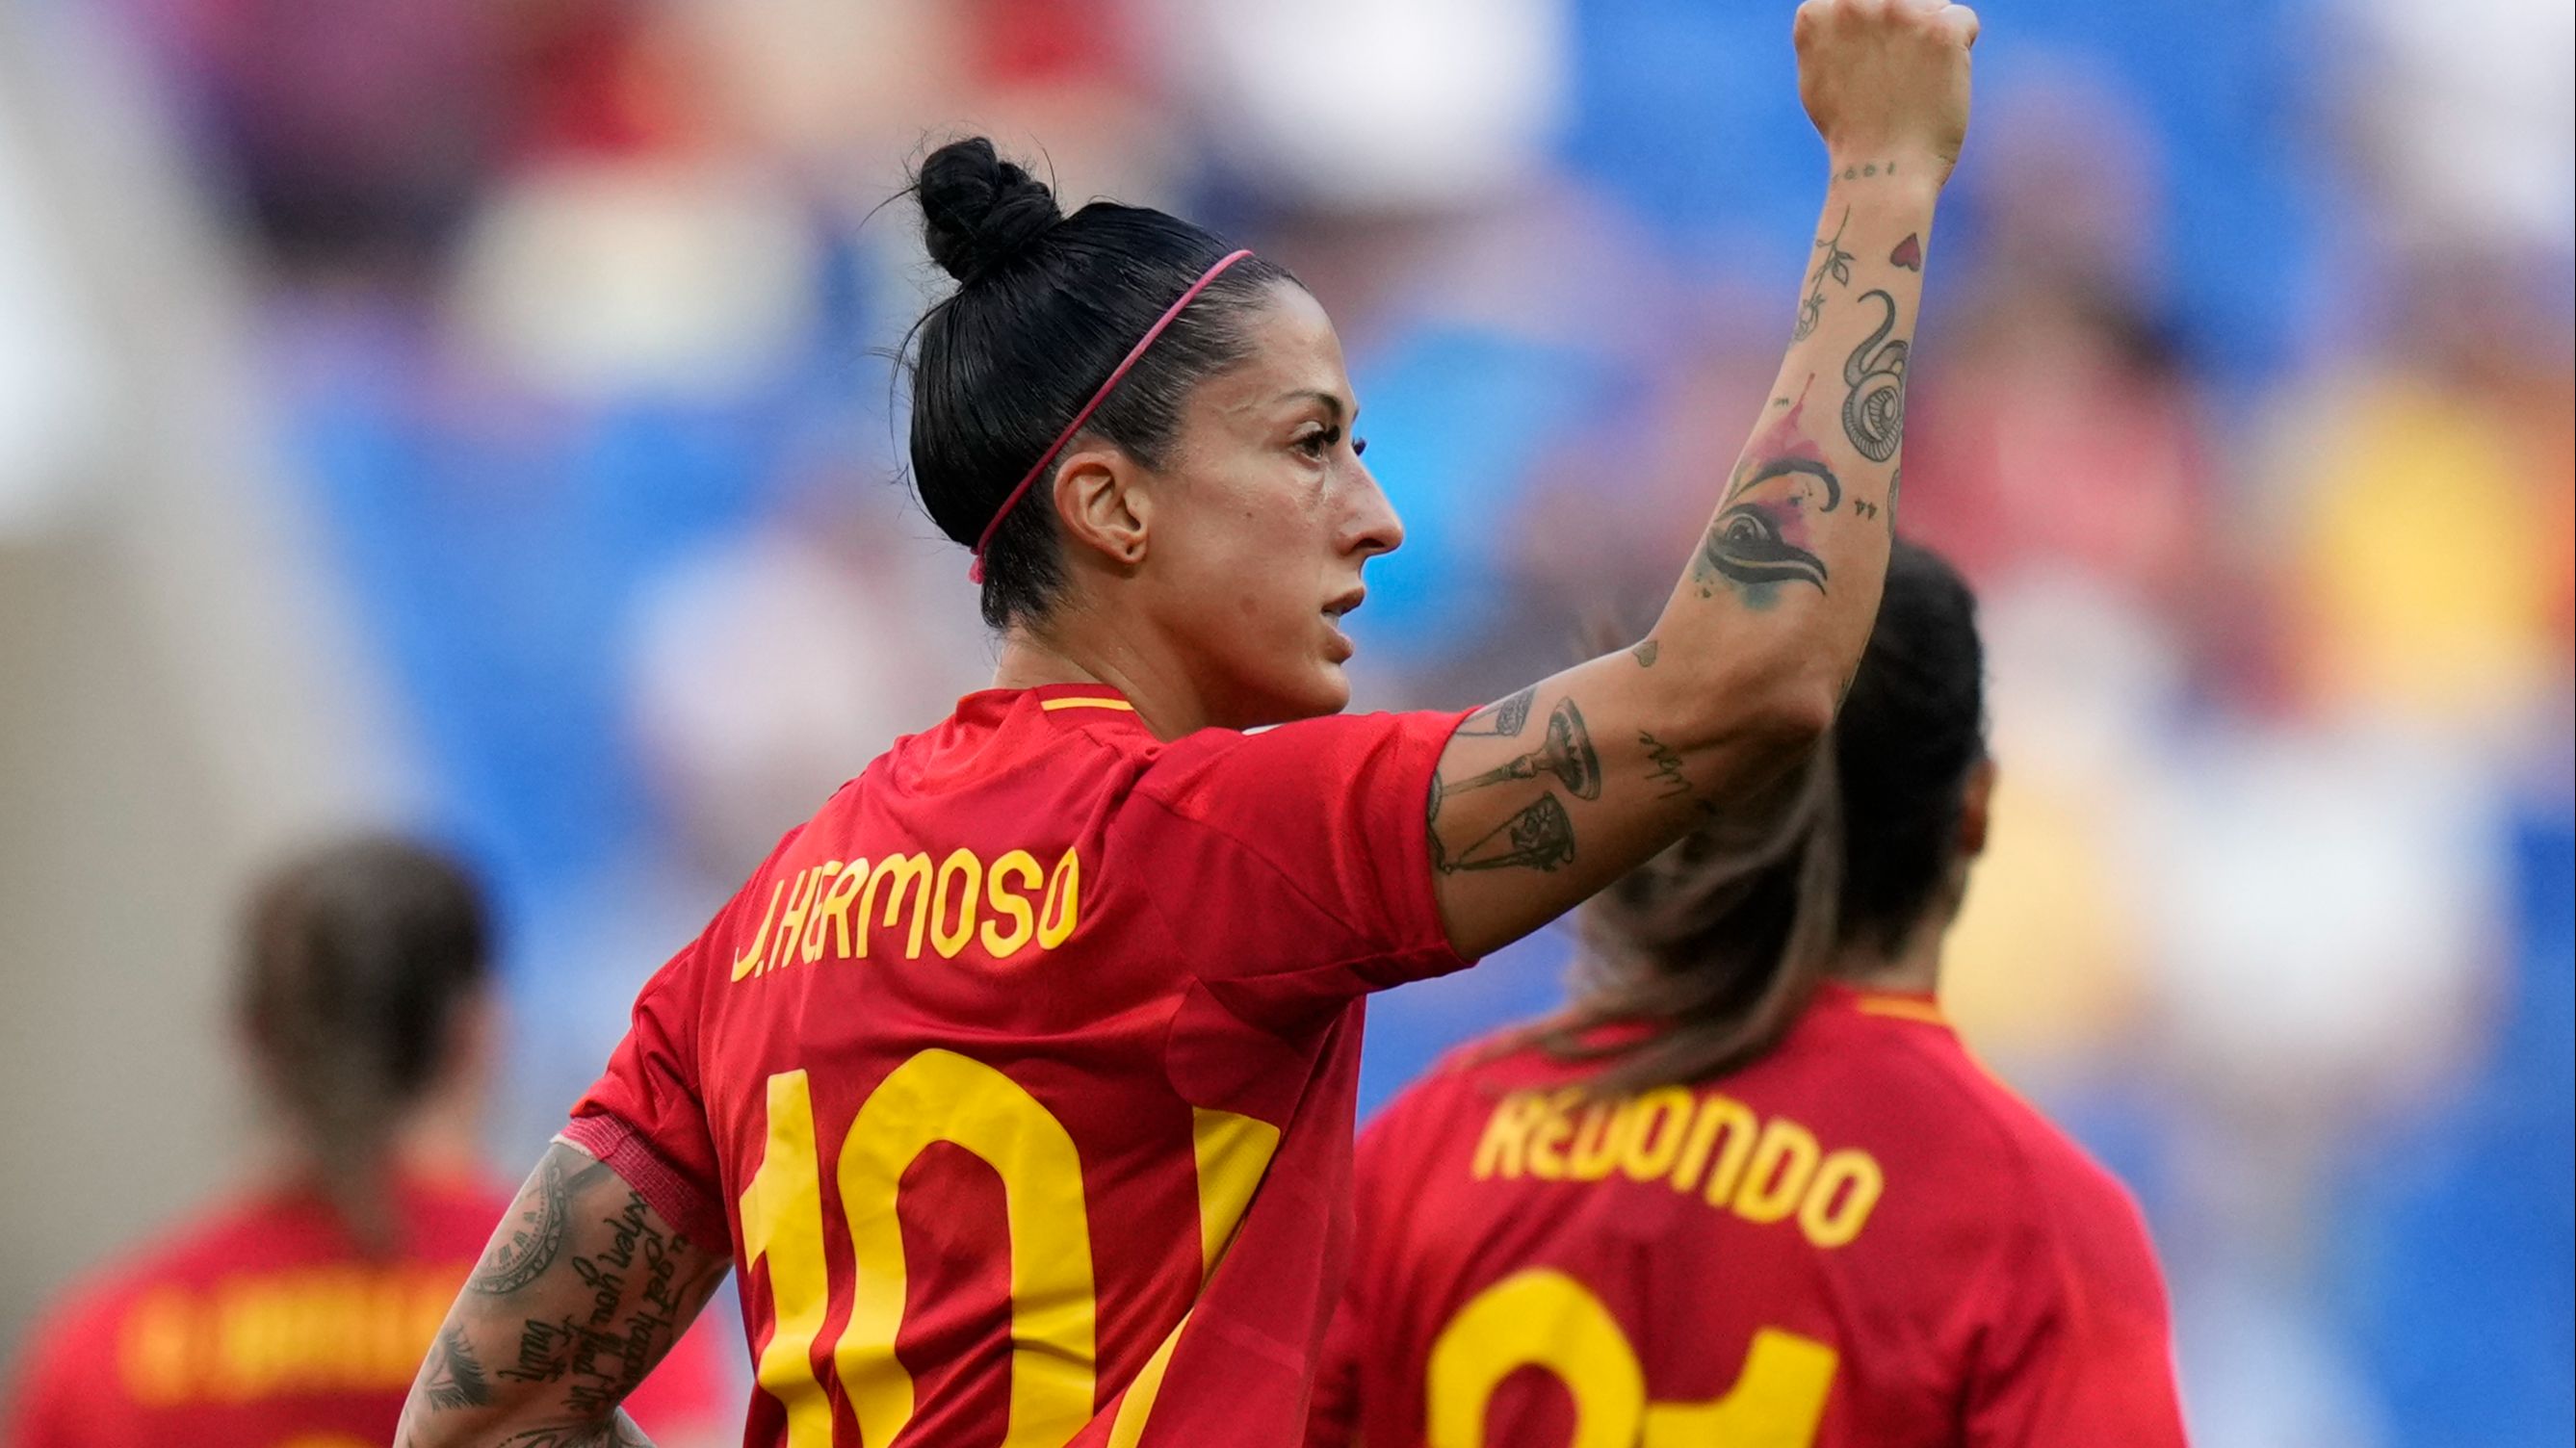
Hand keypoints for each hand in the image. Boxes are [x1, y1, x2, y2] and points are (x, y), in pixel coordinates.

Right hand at [1796, 0, 1977, 184]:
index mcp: (1817, 13)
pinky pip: (1963, 22)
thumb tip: (1845, 11)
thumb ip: (1830, 35)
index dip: (1868, 33)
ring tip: (1913, 84)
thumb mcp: (1817, 77)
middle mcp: (1853, 3)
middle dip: (1902, 28)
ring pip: (1932, 5)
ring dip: (1930, 38)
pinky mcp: (1941, 29)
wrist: (1881, 172)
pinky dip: (1959, 52)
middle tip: (1896, 76)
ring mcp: (1898, 12)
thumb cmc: (1850, 134)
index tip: (1866, 67)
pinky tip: (1937, 85)